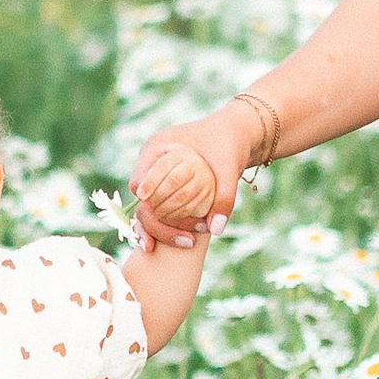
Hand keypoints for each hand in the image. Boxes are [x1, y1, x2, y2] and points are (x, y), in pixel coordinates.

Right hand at [129, 109, 253, 243]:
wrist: (238, 135)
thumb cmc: (230, 144)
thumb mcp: (229, 168)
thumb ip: (224, 197)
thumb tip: (214, 230)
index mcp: (158, 147)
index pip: (140, 180)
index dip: (146, 202)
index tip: (158, 219)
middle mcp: (153, 161)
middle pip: (142, 199)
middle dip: (157, 224)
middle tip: (184, 241)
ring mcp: (158, 173)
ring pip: (148, 207)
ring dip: (163, 228)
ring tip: (188, 243)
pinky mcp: (168, 186)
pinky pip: (161, 208)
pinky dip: (168, 225)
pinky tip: (182, 241)